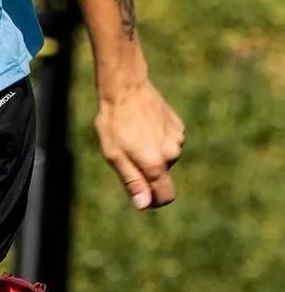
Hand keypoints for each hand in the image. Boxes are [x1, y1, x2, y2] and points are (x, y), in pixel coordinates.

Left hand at [95, 78, 184, 210]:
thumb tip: (143, 205)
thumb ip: (131, 180)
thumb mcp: (113, 153)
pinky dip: (158, 137)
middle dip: (147, 169)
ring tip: (133, 132)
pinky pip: (169, 140)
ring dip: (152, 151)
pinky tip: (144, 123)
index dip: (154, 199)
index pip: (166, 196)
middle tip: (126, 149)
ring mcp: (177, 138)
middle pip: (162, 174)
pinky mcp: (177, 125)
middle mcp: (172, 153)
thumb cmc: (113, 121)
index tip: (140, 192)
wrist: (125, 86)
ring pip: (165, 156)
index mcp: (156, 164)